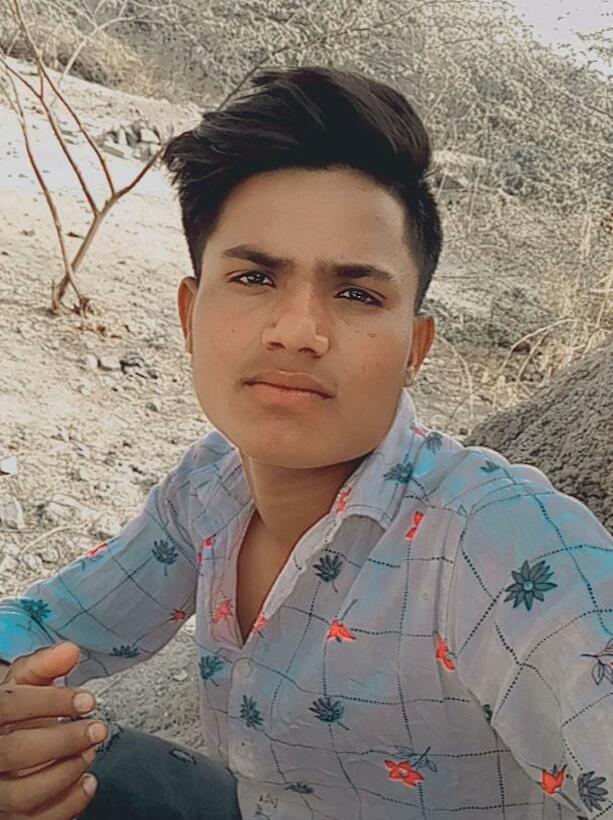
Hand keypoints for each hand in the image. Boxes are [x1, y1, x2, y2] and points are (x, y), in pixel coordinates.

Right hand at [0, 642, 106, 818]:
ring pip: (22, 795)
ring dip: (66, 773)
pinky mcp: (8, 815)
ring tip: (90, 752)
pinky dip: (66, 806)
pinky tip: (88, 782)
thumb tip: (70, 650)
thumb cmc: (16, 709)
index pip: (10, 706)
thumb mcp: (26, 681)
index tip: (88, 701)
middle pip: (16, 753)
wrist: (4, 737)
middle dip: (64, 740)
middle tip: (97, 729)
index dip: (51, 702)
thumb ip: (46, 665)